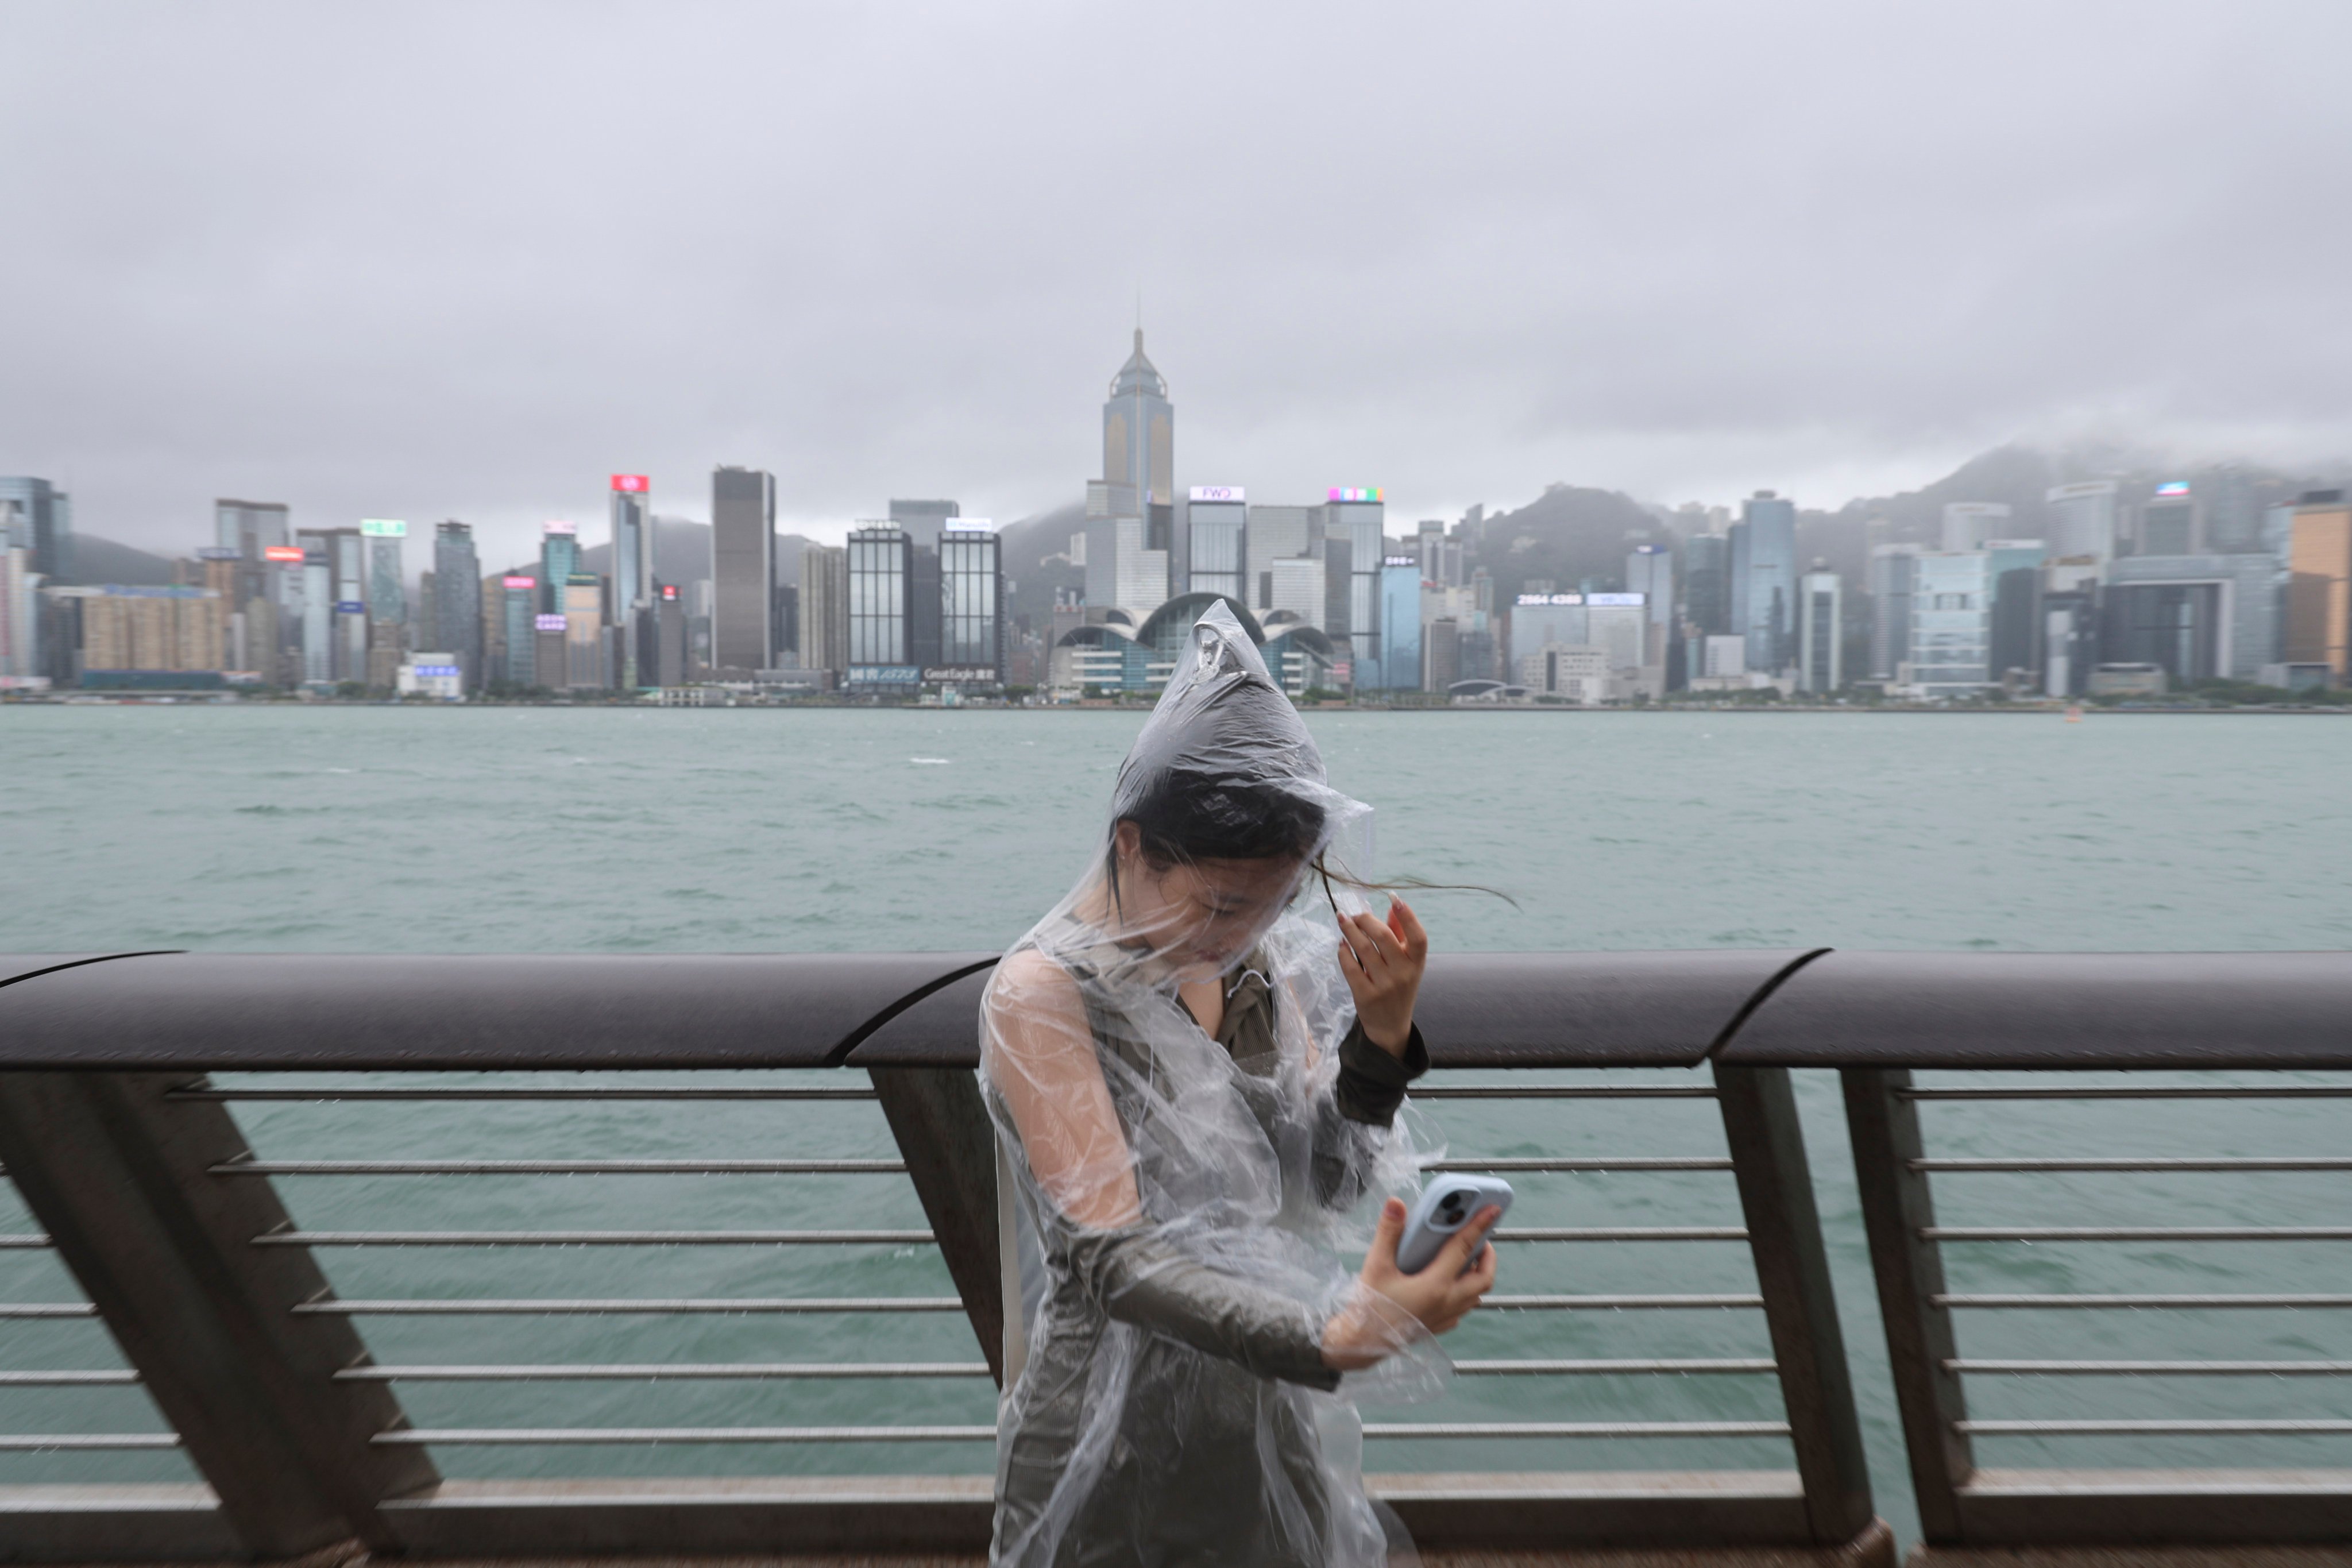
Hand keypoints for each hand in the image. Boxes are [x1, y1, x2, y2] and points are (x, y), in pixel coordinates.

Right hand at [1322, 1195, 1498, 1369]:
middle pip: (1484, 1277)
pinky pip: (1463, 1308)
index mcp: (1436, 1285)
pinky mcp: (1439, 1327)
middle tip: (1478, 1238)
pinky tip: (1448, 1283)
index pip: (1464, 1248)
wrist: (1362, 1343)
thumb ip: (1389, 1232)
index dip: (1479, 1226)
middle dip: (1487, 1255)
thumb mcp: (1376, 1265)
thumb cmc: (1370, 1306)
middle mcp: (1448, 1302)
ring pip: (1476, 1295)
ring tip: (1465, 1258)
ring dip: (1477, 1274)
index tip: (1492, 1210)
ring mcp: (1446, 1317)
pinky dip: (1464, 1292)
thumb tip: (1397, 1204)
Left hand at [1337, 897, 1427, 1054]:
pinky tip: (1341, 944)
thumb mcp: (1407, 964)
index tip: (1394, 898)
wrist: (1390, 1026)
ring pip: (1363, 949)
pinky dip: (1343, 952)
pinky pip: (1350, 967)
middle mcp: (1404, 974)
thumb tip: (1393, 906)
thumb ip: (1401, 935)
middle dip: (1365, 920)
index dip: (1408, 916)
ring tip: (1343, 920)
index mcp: (1417, 963)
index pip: (1418, 937)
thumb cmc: (1399, 987)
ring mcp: (1385, 986)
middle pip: (1383, 937)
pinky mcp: (1366, 995)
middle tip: (1354, 914)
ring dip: (1349, 930)